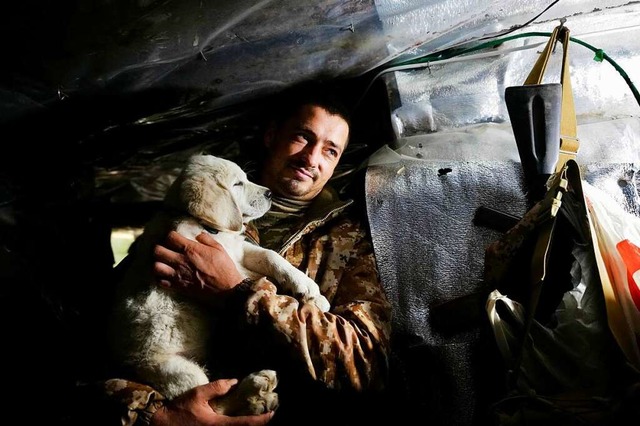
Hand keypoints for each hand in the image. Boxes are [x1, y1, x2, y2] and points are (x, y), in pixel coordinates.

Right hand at [150, 379, 274, 425]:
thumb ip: (217, 387)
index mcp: (217, 425)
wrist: (160, 425)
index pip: (245, 424)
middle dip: (257, 424)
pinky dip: (236, 425)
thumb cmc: (178, 411)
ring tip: (257, 417)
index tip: (273, 414)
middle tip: (268, 414)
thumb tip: (234, 381)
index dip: (262, 420)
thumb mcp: (197, 394)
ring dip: (246, 425)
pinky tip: (239, 420)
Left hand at [153, 231, 244, 299]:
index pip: (170, 237)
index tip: (175, 238)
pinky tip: (167, 275)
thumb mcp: (219, 248)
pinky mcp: (179, 287)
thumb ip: (206, 239)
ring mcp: (178, 275)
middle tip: (166, 249)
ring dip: (159, 263)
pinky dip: (161, 278)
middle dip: (160, 248)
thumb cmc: (224, 267)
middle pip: (158, 251)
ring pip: (156, 267)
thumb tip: (198, 235)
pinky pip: (161, 282)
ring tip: (164, 263)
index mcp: (191, 249)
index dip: (171, 236)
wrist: (227, 288)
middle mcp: (181, 261)